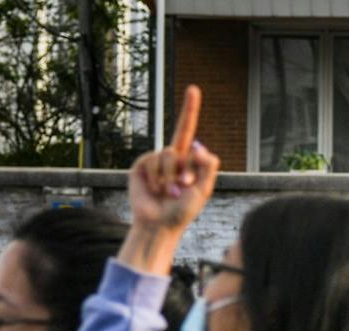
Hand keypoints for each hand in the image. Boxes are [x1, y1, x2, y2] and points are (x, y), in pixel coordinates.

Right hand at [125, 86, 219, 247]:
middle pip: (181, 138)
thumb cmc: (182, 211)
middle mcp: (172, 156)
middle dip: (184, 161)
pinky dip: (158, 177)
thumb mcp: (202, 191)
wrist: (158, 224)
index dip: (190, 109)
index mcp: (189, 160)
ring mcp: (156, 160)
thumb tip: (199, 145)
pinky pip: (153, 161)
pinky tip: (156, 190)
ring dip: (172, 177)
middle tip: (185, 188)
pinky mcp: (142, 165)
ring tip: (169, 193)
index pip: (190, 131)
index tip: (194, 88)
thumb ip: (207, 168)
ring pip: (169, 153)